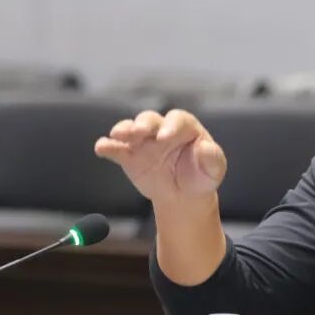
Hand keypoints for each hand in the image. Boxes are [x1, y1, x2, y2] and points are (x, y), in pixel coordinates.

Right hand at [94, 109, 226, 204]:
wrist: (184, 195)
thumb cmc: (201, 176)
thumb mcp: (213, 169)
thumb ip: (213, 158)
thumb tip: (206, 148)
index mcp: (185, 127)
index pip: (177, 120)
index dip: (171, 126)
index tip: (165, 137)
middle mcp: (161, 129)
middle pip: (150, 119)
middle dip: (143, 124)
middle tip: (139, 131)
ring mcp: (143, 141)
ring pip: (131, 129)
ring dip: (124, 129)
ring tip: (117, 134)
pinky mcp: (129, 155)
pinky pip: (117, 148)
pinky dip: (108, 146)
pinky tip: (101, 148)